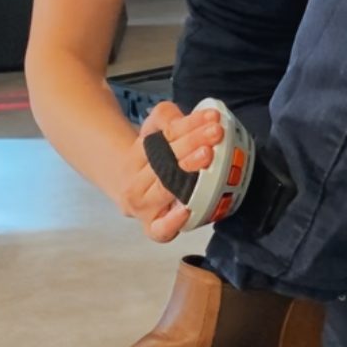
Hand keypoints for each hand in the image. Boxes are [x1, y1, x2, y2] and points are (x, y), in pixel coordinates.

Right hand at [113, 100, 223, 242]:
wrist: (131, 189)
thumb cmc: (153, 159)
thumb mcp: (155, 129)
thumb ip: (166, 116)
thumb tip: (185, 118)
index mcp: (136, 156)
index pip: (165, 137)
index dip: (190, 125)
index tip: (212, 117)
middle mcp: (136, 183)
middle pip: (166, 161)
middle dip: (193, 143)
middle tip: (215, 133)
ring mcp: (144, 208)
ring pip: (166, 187)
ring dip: (188, 170)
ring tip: (207, 155)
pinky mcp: (153, 228)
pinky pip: (160, 230)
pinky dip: (172, 222)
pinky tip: (186, 209)